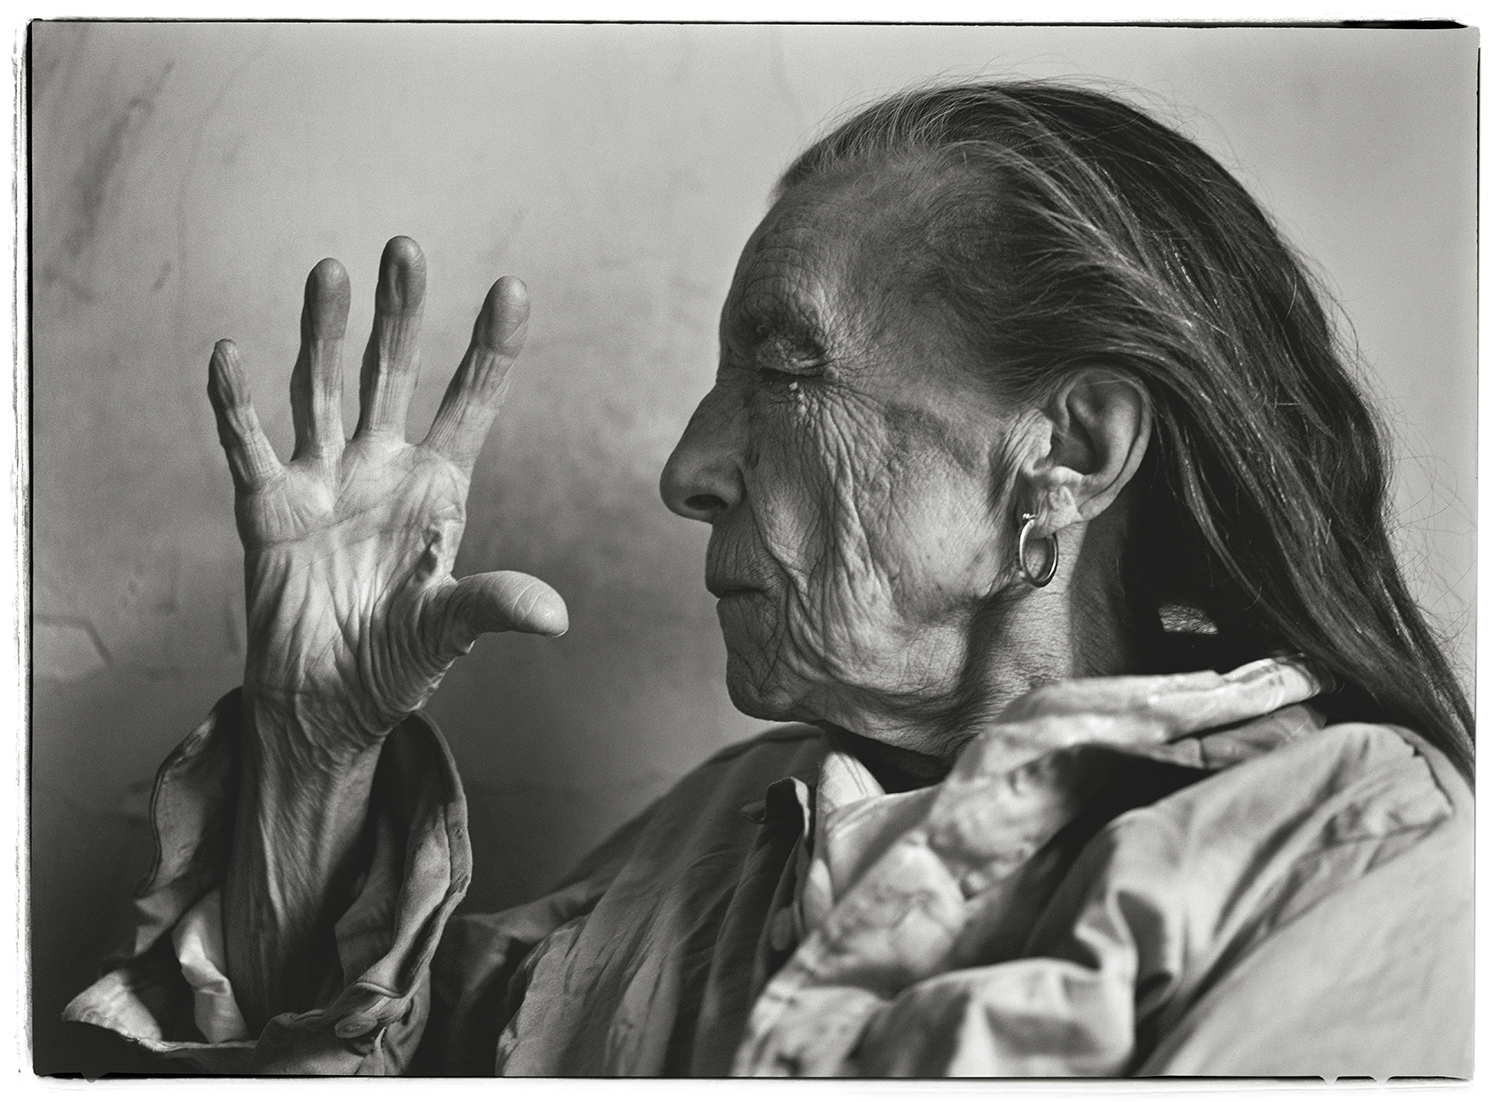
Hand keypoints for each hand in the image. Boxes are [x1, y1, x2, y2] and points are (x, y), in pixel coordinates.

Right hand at [208, 236, 567, 756]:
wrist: (325, 706)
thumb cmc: (397, 662)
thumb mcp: (448, 632)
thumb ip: (491, 607)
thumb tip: (556, 615)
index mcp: (439, 490)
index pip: (472, 405)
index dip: (491, 350)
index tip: (514, 289)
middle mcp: (382, 469)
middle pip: (394, 375)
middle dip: (401, 315)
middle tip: (406, 249)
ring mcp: (323, 482)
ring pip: (323, 390)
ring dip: (324, 335)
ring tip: (331, 271)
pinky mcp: (268, 510)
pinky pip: (248, 447)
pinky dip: (235, 404)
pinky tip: (230, 353)